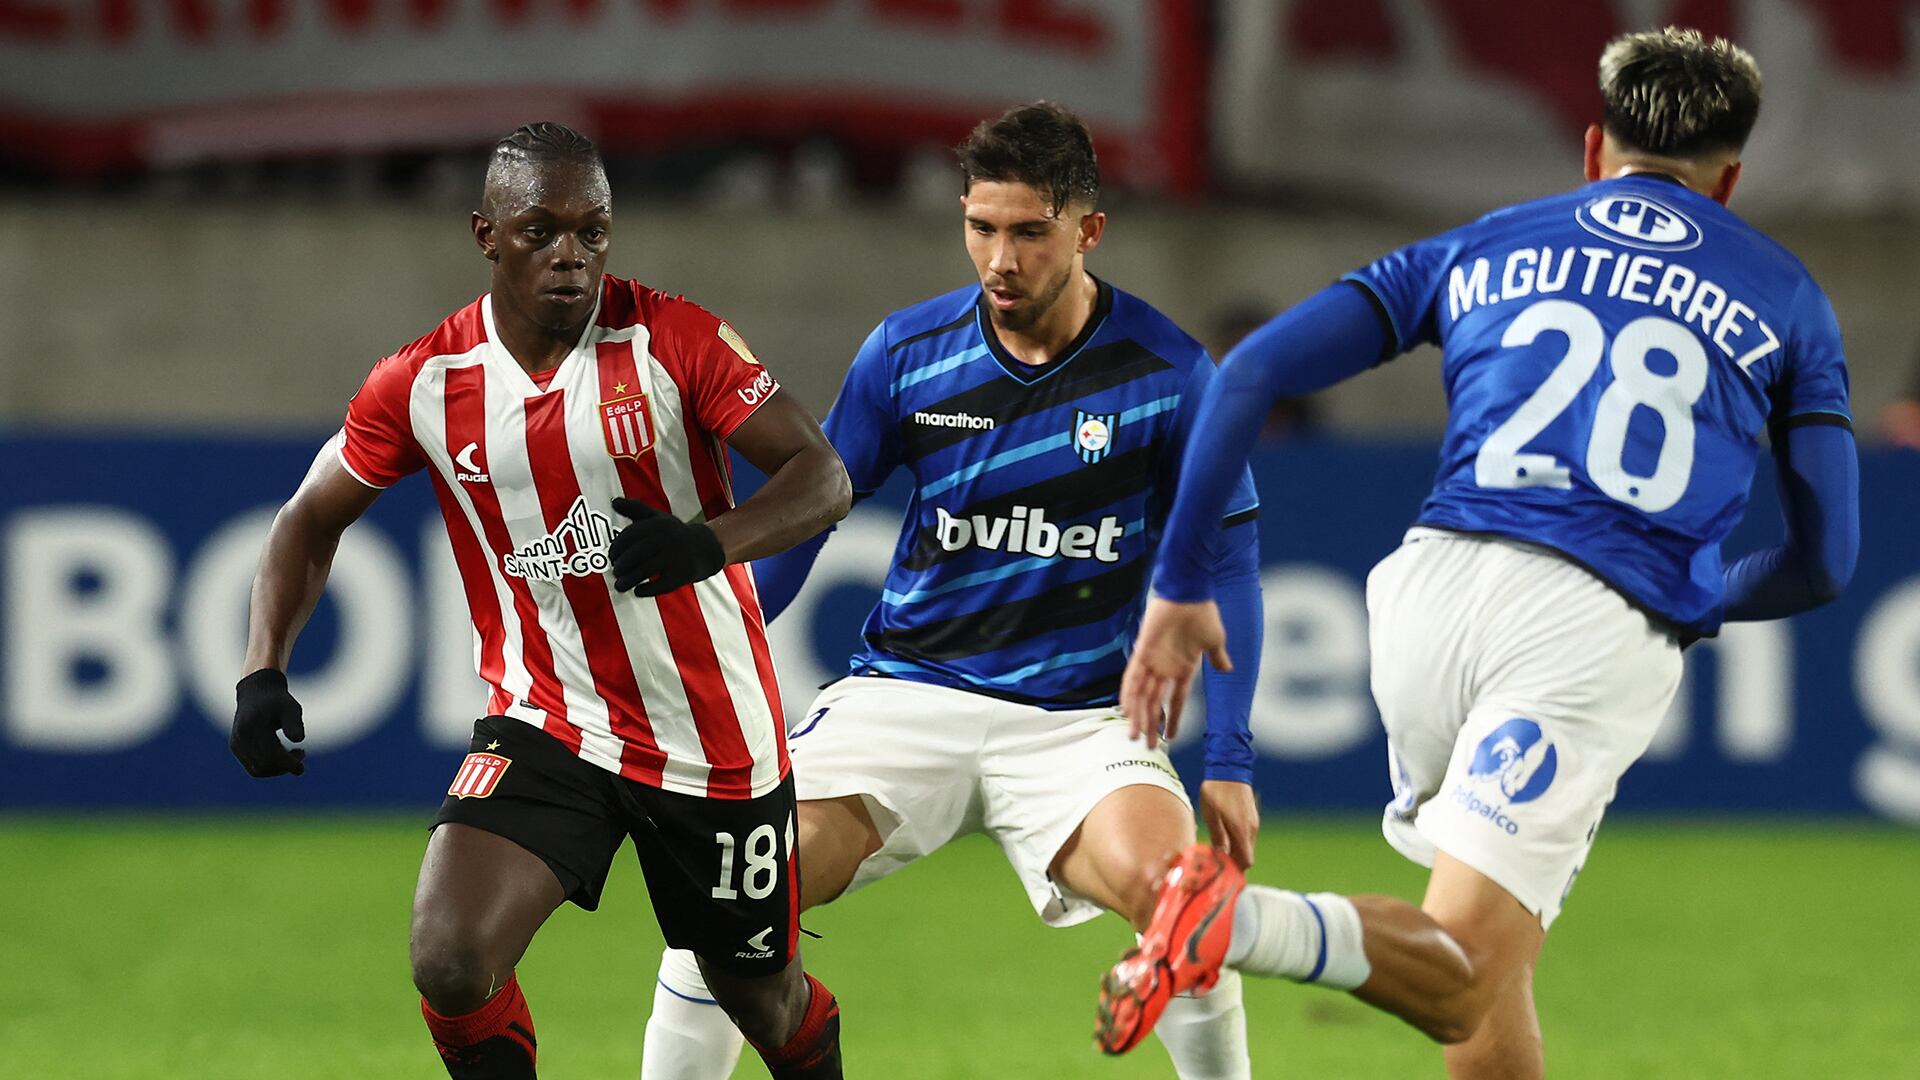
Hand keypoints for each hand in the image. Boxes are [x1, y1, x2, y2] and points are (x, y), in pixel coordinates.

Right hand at [230, 668, 306, 776]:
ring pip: (257, 770)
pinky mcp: (235, 747)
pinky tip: (280, 754)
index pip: (271, 755)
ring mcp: (236, 743)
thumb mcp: (291, 708)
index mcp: (254, 726)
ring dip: (277, 769)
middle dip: (284, 767)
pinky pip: (252, 766)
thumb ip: (294, 723)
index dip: (288, 764)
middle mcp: (241, 736)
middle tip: (301, 753)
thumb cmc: (278, 701)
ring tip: (292, 754)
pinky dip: (268, 766)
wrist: (256, 692)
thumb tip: (298, 740)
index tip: (302, 767)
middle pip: (264, 766)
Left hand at [609, 497, 726, 595]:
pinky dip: (646, 590)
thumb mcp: (656, 518)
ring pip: (645, 570)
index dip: (616, 547)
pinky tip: (638, 591)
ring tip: (620, 585)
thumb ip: (635, 509)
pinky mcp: (681, 575)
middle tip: (615, 572)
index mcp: (658, 525)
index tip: (611, 557)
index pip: (630, 536)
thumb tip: (614, 502)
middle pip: (636, 554)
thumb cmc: (673, 533)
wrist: (705, 548)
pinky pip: (660, 585)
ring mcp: (675, 558)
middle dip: (621, 565)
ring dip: (628, 580)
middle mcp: (667, 539)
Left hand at [1120, 597, 1230, 748]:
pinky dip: (1128, 693)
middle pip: (1155, 704)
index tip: (1171, 738)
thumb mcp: (1214, 641)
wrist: (1190, 592)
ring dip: (1138, 716)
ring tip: (1134, 736)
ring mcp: (1153, 660)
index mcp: (1183, 668)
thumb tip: (1228, 670)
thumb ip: (1218, 657)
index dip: (1173, 720)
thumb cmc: (1203, 614)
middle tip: (1148, 747)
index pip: (1176, 701)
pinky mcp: (1143, 650)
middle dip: (1151, 726)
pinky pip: (1132, 676)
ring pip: (1142, 695)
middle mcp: (1166, 668)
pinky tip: (1126, 709)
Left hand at [1199, 780, 1259, 869]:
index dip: (1237, 872)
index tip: (1224, 875)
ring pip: (1246, 846)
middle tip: (1216, 866)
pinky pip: (1246, 836)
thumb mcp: (1211, 815)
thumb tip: (1219, 857)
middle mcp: (1251, 829)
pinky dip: (1238, 842)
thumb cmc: (1216, 791)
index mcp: (1242, 831)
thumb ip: (1217, 837)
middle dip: (1234, 864)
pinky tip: (1224, 838)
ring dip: (1235, 852)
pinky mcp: (1251, 816)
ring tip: (1217, 852)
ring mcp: (1253, 822)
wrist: (1229, 768)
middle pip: (1246, 856)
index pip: (1246, 861)